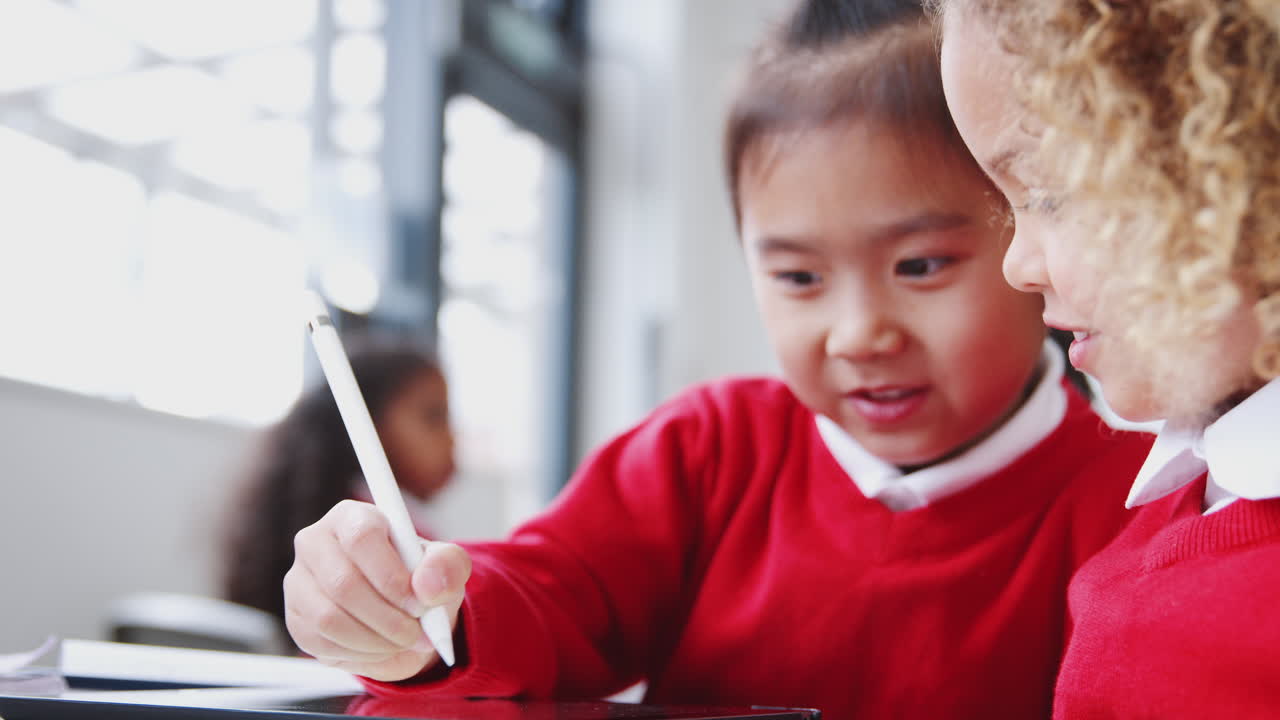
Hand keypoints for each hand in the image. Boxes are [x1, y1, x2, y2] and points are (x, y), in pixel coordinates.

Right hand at [283, 500, 471, 680]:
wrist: (404, 613)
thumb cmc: (420, 580)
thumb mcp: (446, 567)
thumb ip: (447, 566)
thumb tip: (427, 586)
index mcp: (352, 517)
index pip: (361, 538)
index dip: (391, 576)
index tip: (418, 604)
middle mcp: (316, 542)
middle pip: (343, 583)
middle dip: (387, 618)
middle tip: (415, 634)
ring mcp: (299, 581)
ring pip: (329, 618)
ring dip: (375, 640)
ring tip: (402, 641)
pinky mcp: (296, 618)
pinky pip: (321, 643)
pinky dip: (359, 654)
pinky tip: (380, 647)